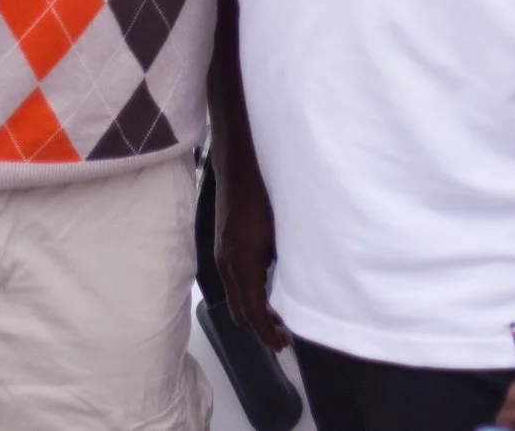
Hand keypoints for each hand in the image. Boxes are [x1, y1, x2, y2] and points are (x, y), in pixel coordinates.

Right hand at [214, 161, 287, 349]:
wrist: (238, 170)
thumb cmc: (264, 198)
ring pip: (234, 300)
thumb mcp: (280, 234)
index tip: (283, 344)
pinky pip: (232, 286)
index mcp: (242, 264)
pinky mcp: (222, 250)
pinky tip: (263, 296)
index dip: (266, 332)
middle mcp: (227, 265)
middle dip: (259, 331)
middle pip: (239, 312)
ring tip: (275, 323)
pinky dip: (246, 300)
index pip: (252, 311)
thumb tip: (293, 287)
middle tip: (282, 340)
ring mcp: (221, 257)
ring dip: (252, 316)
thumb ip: (284, 262)